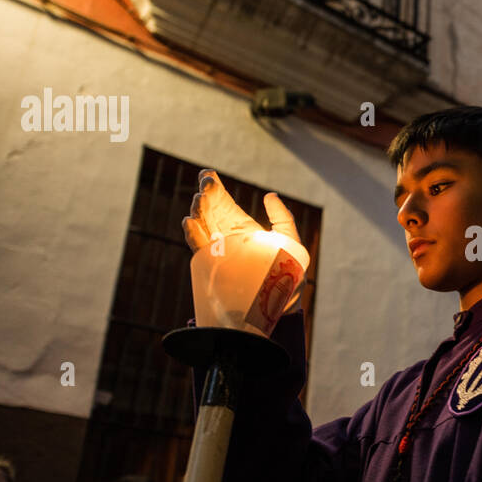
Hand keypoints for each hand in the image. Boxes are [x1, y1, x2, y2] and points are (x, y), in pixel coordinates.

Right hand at [183, 169, 303, 313]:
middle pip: (211, 212)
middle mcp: (227, 239)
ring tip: (200, 198)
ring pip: (203, 226)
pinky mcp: (213, 267)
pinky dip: (193, 235)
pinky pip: (200, 249)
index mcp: (243, 229)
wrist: (277, 308)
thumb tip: (269, 195)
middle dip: (206, 195)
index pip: (225, 205)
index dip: (215, 189)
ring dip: (199, 211)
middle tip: (205, 181)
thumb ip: (283, 220)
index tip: (207, 174)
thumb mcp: (291, 243)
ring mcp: (219, 252)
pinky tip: (190, 221)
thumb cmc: (287, 277)